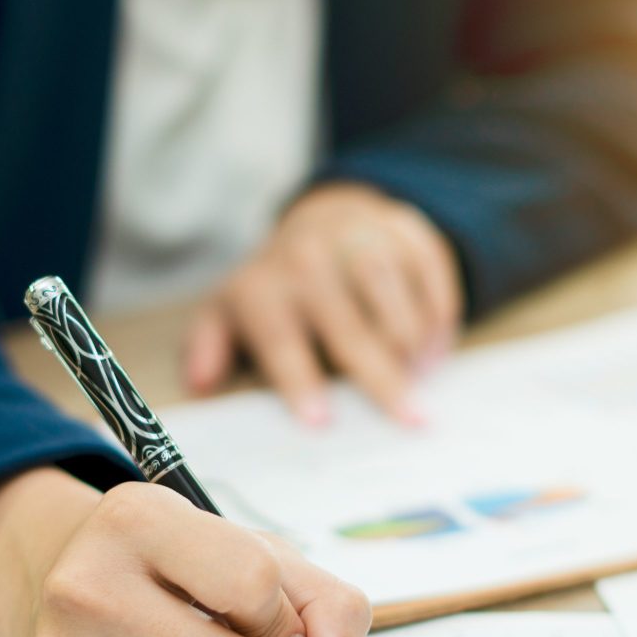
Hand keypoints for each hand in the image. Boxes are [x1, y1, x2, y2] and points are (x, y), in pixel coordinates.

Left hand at [183, 182, 462, 425]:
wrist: (330, 215)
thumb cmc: (282, 287)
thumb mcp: (233, 310)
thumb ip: (209, 346)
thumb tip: (198, 382)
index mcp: (265, 286)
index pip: (281, 339)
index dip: (299, 381)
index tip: (320, 421)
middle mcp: (311, 258)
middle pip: (349, 326)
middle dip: (381, 378)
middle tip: (408, 419)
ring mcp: (362, 238)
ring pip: (393, 296)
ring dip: (411, 345)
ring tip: (419, 381)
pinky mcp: (406, 231)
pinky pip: (430, 275)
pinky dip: (438, 317)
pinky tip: (434, 351)